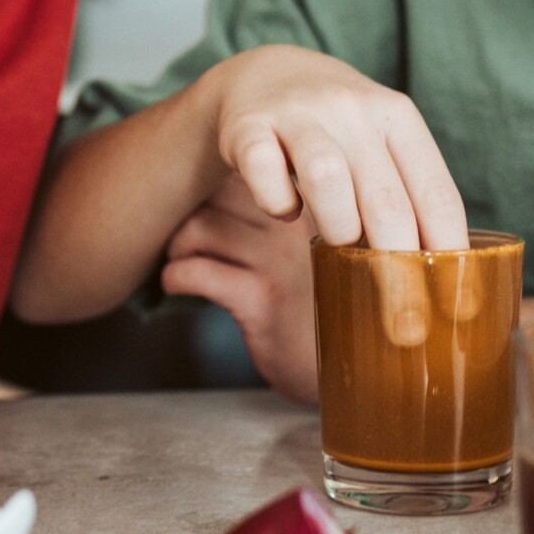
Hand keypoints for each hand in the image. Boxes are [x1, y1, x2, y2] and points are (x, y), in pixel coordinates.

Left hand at [162, 173, 318, 403]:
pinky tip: (177, 284)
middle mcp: (300, 226)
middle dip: (189, 209)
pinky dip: (174, 276)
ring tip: (180, 258)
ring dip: (177, 244)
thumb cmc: (330, 309)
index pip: (253, 164)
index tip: (204, 202)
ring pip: (201, 227)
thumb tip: (225, 191)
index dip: (215, 180)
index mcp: (317, 205)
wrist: (359, 370)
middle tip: (184, 234)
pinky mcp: (261, 301)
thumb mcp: (322, 253)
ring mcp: (280, 263)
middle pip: (218, 191)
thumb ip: (290, 220)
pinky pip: (198, 273)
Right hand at [201, 45, 470, 346]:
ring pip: (327, 178)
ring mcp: (297, 115)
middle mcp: (351, 110)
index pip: (433, 192)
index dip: (443, 249)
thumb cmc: (332, 126)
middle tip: (398, 317)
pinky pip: (263, 175)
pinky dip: (276, 203)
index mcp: (396, 117)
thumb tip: (431, 269)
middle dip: (395, 267)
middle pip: (385, 199)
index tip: (446, 298)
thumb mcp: (376, 144)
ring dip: (336, 225)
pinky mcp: (248, 129)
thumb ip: (402, 192)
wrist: (264, 76)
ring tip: (336, 242)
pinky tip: (284, 210)